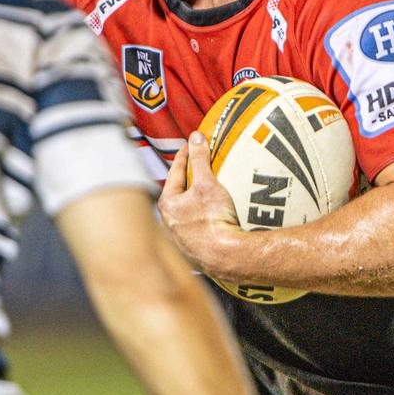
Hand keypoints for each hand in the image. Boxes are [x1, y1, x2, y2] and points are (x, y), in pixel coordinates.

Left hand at [158, 131, 242, 275]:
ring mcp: (178, 238)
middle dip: (185, 180)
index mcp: (167, 204)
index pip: (175, 172)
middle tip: (195, 167)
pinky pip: (193, 228)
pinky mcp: (190, 250)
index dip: (184, 155)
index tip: (190, 144)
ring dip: (192, 201)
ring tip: (203, 192)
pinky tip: (208, 218)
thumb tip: (196, 137)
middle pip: (177, 193)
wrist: (226, 257)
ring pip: (183, 212)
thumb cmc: (213, 220)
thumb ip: (200, 159)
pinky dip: (198, 219)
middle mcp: (167, 223)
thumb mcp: (207, 184)